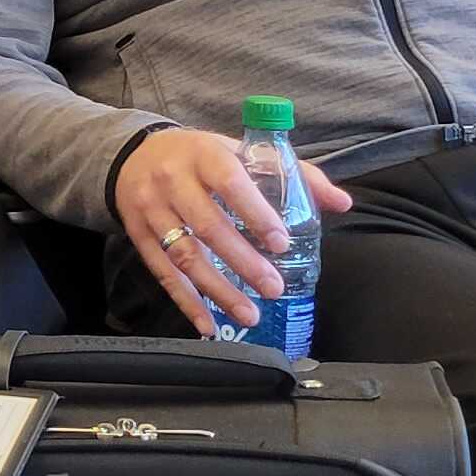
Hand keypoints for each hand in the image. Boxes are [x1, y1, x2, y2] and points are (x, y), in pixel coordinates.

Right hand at [110, 126, 348, 330]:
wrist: (133, 155)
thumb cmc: (201, 156)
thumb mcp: (239, 151)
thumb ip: (292, 173)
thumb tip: (342, 202)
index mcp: (204, 153)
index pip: (230, 182)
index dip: (256, 213)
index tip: (282, 243)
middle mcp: (172, 181)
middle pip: (208, 226)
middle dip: (243, 262)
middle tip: (275, 288)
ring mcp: (151, 210)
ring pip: (184, 256)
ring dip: (218, 290)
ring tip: (250, 315)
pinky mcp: (137, 235)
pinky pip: (162, 274)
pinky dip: (186, 302)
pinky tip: (208, 324)